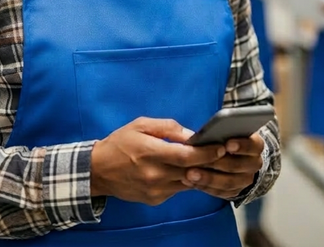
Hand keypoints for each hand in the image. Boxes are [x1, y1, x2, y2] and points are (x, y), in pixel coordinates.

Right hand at [90, 117, 226, 205]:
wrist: (99, 170)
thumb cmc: (120, 142)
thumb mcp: (141, 125)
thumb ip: (167, 127)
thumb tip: (191, 135)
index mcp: (151, 152)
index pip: (186, 156)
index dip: (207, 152)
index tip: (221, 146)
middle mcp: (155, 174)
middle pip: (191, 170)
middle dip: (210, 162)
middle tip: (224, 154)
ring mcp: (156, 190)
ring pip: (187, 182)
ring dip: (199, 172)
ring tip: (209, 161)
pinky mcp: (155, 199)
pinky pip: (177, 189)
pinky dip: (184, 179)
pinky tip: (186, 170)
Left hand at [181, 133, 264, 199]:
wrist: (234, 156)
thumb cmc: (225, 137)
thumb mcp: (226, 129)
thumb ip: (218, 130)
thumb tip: (201, 135)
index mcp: (255, 145)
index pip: (253, 145)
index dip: (242, 145)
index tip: (227, 144)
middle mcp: (254, 164)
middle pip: (238, 165)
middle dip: (217, 163)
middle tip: (200, 159)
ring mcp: (245, 180)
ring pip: (229, 182)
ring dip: (208, 178)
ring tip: (190, 173)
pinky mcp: (235, 191)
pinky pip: (221, 192)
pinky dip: (206, 187)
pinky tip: (192, 181)